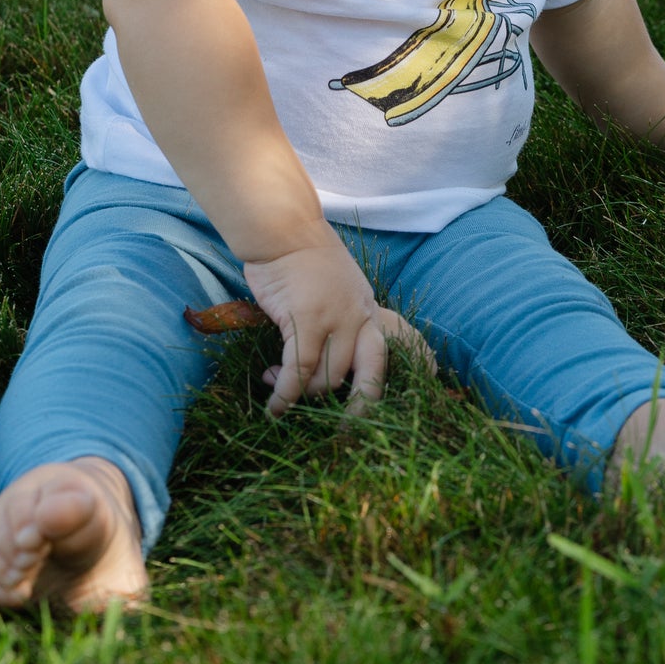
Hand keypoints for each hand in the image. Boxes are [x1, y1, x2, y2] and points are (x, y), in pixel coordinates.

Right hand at [244, 231, 434, 415]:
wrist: (282, 230)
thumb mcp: (336, 290)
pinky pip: (298, 371)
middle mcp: (361, 316)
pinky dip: (285, 392)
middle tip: (336, 433)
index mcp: (369, 310)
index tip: (369, 417)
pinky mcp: (307, 319)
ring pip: (327, 379)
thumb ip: (340, 322)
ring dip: (301, 395)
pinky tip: (274, 401)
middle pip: (367, 378)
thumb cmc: (302, 260)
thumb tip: (326, 369)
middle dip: (355, 413)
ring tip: (277, 387)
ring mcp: (336, 318)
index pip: (390, 357)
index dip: (384, 391)